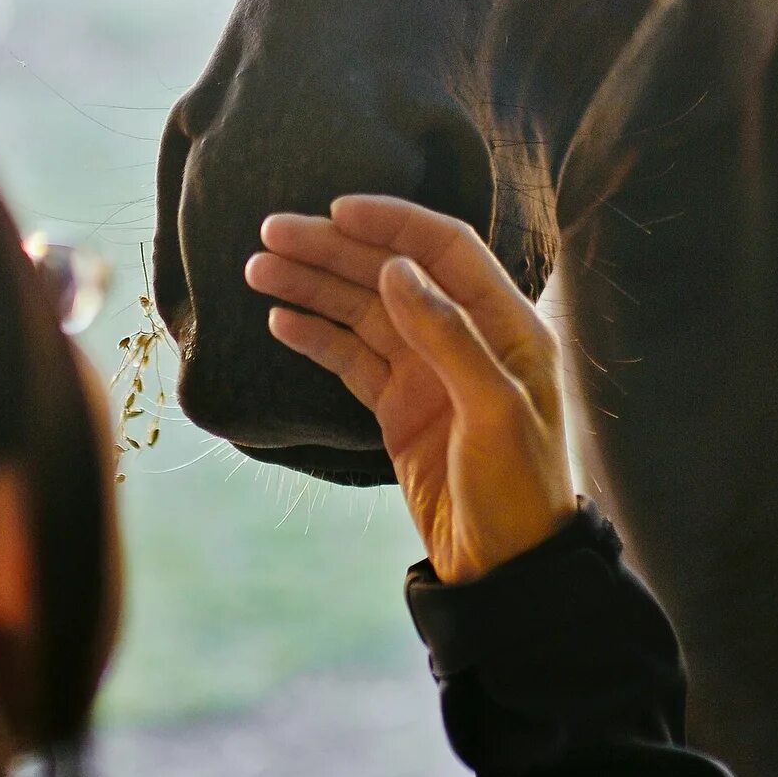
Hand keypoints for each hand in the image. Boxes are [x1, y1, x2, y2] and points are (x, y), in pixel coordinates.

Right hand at [245, 197, 575, 584]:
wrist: (505, 568)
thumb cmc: (519, 488)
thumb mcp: (495, 410)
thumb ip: (449, 336)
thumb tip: (396, 269)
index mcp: (507, 325)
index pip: (445, 249)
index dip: (392, 223)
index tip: (336, 208)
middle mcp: (466, 337)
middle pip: (392, 274)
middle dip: (333, 249)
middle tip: (271, 232)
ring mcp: (429, 372)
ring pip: (363, 312)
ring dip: (313, 287)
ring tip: (258, 268)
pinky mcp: (400, 407)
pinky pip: (352, 358)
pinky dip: (316, 335)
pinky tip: (280, 318)